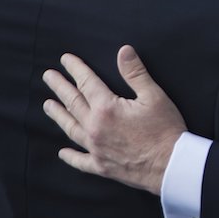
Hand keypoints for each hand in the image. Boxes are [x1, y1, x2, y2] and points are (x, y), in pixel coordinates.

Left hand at [42, 45, 185, 194]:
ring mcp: (96, 149)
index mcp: (107, 108)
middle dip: (59, 87)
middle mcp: (95, 128)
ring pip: (71, 128)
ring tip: (48, 105)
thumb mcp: (154, 96)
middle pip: (73, 103)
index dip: (76, 69)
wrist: (171, 165)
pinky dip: (70, 156)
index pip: (86, 82)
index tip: (65, 59)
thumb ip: (135, 73)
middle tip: (48, 76)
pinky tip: (62, 152)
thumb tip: (124, 51)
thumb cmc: (165, 130)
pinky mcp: (102, 166)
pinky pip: (81, 161)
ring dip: (58, 115)